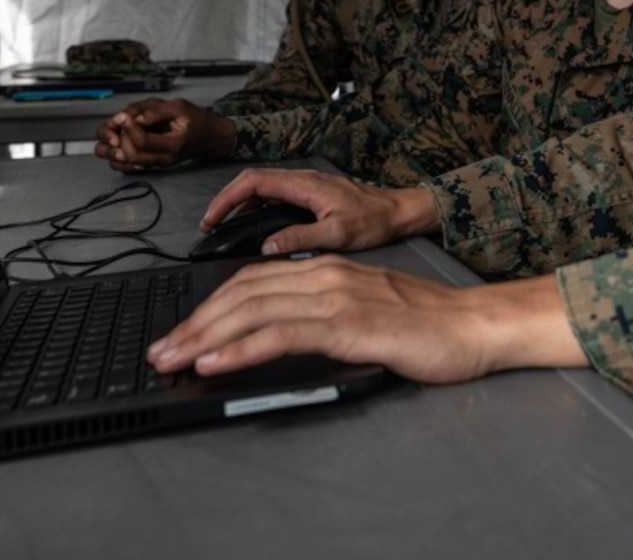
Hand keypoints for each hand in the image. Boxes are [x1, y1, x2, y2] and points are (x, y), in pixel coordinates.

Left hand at [94, 98, 235, 171]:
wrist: (210, 136)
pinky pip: (130, 166)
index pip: (143, 142)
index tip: (125, 115)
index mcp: (174, 144)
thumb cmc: (197, 120)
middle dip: (121, 137)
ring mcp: (158, 163)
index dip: (130, 127)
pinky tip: (121, 140)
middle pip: (131, 156)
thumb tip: (135, 117)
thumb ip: (157, 111)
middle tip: (121, 122)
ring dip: (116, 147)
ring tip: (119, 131)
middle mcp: (165, 158)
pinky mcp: (154, 163)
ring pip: (127, 163)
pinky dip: (120, 155)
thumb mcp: (180, 106)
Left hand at [147, 254, 586, 381]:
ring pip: (251, 309)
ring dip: (202, 337)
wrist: (473, 326)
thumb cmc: (426, 327)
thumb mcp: (364, 313)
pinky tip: (214, 362)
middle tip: (158, 352)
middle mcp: (325, 276)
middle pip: (240, 292)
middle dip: (192, 323)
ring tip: (172, 359)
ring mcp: (335, 297)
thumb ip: (323, 317)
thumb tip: (275, 338)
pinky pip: (281, 333)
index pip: (250, 282)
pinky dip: (240, 348)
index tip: (178, 335)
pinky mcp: (348, 324)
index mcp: (327, 271)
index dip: (207, 307)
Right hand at [202, 167, 437, 253]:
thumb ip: (302, 238)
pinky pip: (275, 195)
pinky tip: (253, 226)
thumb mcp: (339, 234)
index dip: (227, 198)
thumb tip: (268, 245)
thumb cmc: (375, 220)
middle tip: (210, 226)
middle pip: (252, 182)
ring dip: (240, 205)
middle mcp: (303, 180)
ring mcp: (306, 185)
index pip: (253, 182)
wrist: (399, 211)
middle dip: (226, 201)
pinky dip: (256, 208)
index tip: (212, 219)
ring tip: (225, 228)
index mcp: (305, 185)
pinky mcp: (311, 194)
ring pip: (262, 188)